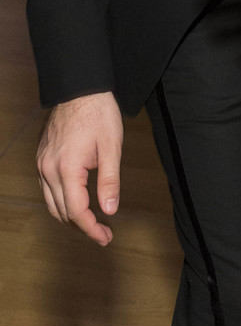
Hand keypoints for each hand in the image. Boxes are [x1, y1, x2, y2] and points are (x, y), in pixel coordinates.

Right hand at [37, 92, 122, 245]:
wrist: (79, 88)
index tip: (106, 237)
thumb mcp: (112, 146)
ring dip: (70, 215)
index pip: (76, 211)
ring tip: (92, 220)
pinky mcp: (42, 157)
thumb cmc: (99, 113)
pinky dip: (61, 200)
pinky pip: (48, 188)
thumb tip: (110, 210)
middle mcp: (48, 169)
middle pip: (61, 211)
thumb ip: (110, 180)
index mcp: (67, 168)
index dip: (91, 228)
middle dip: (82, 226)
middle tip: (104, 232)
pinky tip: (78, 199)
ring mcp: (42, 163)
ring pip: (51, 202)